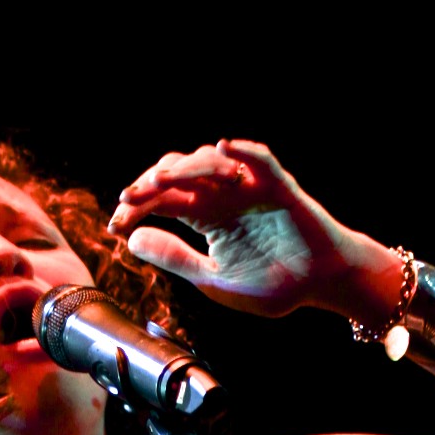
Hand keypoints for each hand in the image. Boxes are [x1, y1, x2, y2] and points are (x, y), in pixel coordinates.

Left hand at [108, 138, 397, 324]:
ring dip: (184, 168)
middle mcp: (223, 195)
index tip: (115, 225)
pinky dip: (242, 151)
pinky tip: (222, 148)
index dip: (136, 208)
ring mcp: (250, 187)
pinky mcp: (279, 186)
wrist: (320, 286)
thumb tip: (131, 240)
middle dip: (150, 184)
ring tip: (160, 181)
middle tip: (128, 200)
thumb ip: (175, 259)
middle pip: (178, 174)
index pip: (163, 201)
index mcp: (206, 216)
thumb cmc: (273, 284)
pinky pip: (260, 160)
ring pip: (211, 162)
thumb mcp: (213, 279)